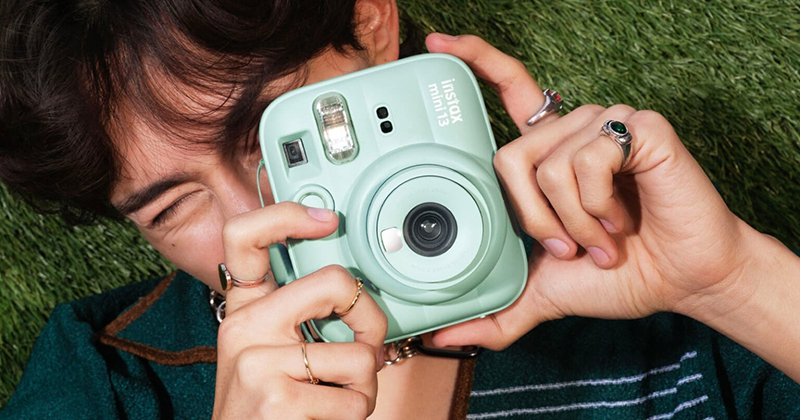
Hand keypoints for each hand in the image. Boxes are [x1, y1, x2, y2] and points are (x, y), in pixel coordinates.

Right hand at [212, 202, 387, 418]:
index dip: (286, 215)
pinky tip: (325, 418)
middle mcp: (245, 327)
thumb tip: (357, 293)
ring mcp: (258, 363)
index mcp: (245, 309)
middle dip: (371, 318)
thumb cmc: (265, 408)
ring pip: (359, 356)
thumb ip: (298, 318)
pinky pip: (356, 399)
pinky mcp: (277, 400)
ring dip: (364, 386)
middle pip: (334, 282)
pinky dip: (355, 415)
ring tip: (335, 399)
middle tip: (366, 345)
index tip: (327, 220)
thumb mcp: (268, 352)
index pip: (243, 237)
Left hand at [426, 34, 750, 350]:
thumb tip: (444, 338)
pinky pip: (588, 161)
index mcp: (548, 153)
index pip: (507, 89)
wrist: (679, 282)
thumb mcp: (542, 293)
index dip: (473, 58)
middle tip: (568, 248)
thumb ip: (494, 313)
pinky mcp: (638, 127)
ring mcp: (604, 124)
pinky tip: (622, 219)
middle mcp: (571, 131)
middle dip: (533, 220)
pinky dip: (599, 207)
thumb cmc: (617, 275)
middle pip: (510, 155)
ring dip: (572, 222)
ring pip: (548, 166)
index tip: (436, 41)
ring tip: (603, 238)